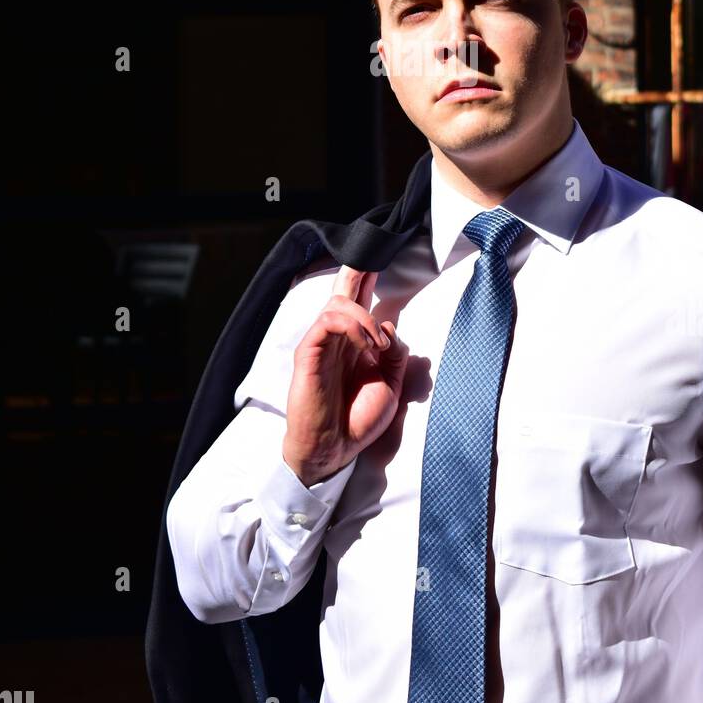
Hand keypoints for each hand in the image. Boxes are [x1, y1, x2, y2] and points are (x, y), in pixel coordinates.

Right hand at [282, 266, 408, 485]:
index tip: (380, 255)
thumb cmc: (358, 419)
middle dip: (358, 269)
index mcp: (354, 342)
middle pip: (344, 290)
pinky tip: (367, 346)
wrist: (335, 450)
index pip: (359, 300)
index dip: (367, 276)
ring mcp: (320, 343)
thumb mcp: (390, 383)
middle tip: (371, 252)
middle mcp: (337, 337)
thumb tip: (389, 325)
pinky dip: (353, 326)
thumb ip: (394, 351)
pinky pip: (328, 321)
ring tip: (378, 344)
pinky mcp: (308, 353)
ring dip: (365, 317)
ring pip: (338, 302)